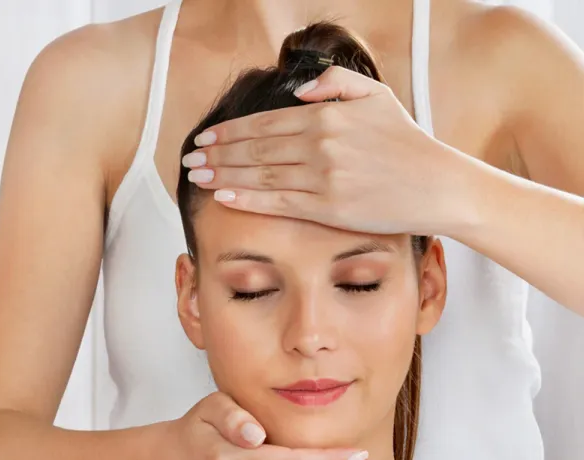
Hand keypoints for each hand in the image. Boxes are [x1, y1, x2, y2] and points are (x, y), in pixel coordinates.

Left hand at [182, 65, 470, 236]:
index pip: (265, 123)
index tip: (204, 137)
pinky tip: (223, 195)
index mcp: (327, 115)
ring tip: (197, 175)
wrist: (438, 185)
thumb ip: (335, 84)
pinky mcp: (328, 207)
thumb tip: (296, 89)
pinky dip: (248, 198)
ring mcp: (323, 177)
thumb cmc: (406, 142)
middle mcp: (320, 143)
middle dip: (217, 152)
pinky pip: (279, 202)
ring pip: (261, 174)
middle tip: (189, 157)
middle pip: (256, 148)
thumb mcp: (376, 97)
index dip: (230, 131)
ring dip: (223, 173)